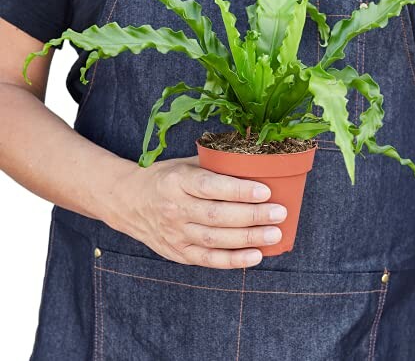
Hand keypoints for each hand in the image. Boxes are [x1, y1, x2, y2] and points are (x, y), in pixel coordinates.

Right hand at [104, 156, 286, 268]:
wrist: (128, 201)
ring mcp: (174, 233)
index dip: (239, 190)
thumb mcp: (184, 164)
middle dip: (252, 216)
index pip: (211, 186)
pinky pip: (207, 260)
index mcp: (177, 180)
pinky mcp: (177, 252)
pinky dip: (233, 260)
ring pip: (214, 240)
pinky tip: (255, 256)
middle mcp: (175, 207)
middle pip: (216, 215)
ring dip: (248, 239)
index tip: (265, 190)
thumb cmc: (164, 177)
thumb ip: (214, 165)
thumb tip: (254, 160)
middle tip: (279, 213)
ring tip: (274, 234)